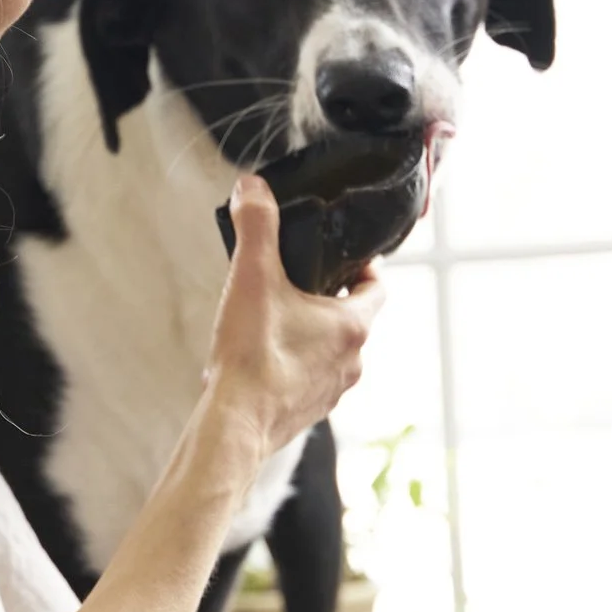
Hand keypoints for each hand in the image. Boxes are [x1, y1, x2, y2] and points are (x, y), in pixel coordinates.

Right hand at [204, 174, 385, 458]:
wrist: (235, 425)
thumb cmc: (252, 355)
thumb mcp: (252, 277)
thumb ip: (256, 225)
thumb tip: (252, 186)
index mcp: (353, 326)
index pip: (376, 288)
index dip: (363, 268)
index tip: (345, 257)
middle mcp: (354, 361)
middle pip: (353, 319)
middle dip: (329, 299)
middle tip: (299, 282)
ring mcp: (334, 391)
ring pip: (332, 351)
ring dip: (312, 334)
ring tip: (278, 319)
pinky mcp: (309, 412)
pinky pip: (311, 379)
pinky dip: (295, 364)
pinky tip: (265, 357)